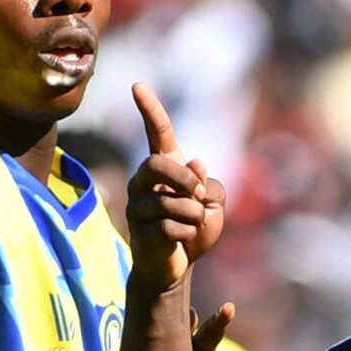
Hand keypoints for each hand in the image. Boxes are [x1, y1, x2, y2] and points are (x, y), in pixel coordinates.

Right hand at [127, 84, 226, 288]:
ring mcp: (138, 206)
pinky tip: (183, 240)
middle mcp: (144, 182)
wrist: (177, 265)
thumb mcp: (213, 203)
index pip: (157, 134)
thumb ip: (209, 183)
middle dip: (184, 179)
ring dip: (195, 215)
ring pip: (172, 202)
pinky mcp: (140, 232)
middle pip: (157, 164)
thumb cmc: (194, 227)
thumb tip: (196, 163)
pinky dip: (189, 233)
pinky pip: (172, 227)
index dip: (150, 110)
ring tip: (194, 224)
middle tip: (198, 195)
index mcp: (164, 168)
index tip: (137, 85)